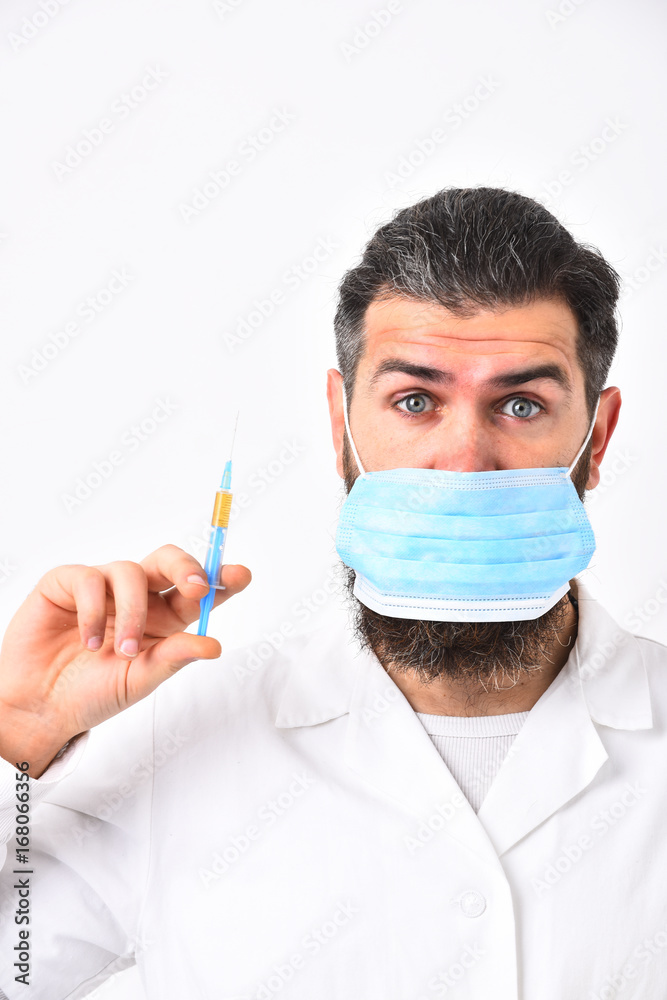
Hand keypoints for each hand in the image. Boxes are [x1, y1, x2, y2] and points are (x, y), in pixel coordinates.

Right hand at [0, 544, 250, 775]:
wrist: (40, 706)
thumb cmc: (94, 693)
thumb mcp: (141, 680)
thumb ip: (175, 658)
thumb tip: (215, 644)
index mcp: (165, 618)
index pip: (199, 592)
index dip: (221, 579)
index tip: (240, 576)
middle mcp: (139, 596)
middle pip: (169, 562)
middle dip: (187, 567)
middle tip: (196, 588)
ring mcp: (103, 586)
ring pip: (131, 571)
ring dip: (133, 612)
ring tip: (123, 650)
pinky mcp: (68, 583)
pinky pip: (90, 578)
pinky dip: (93, 611)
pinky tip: (89, 640)